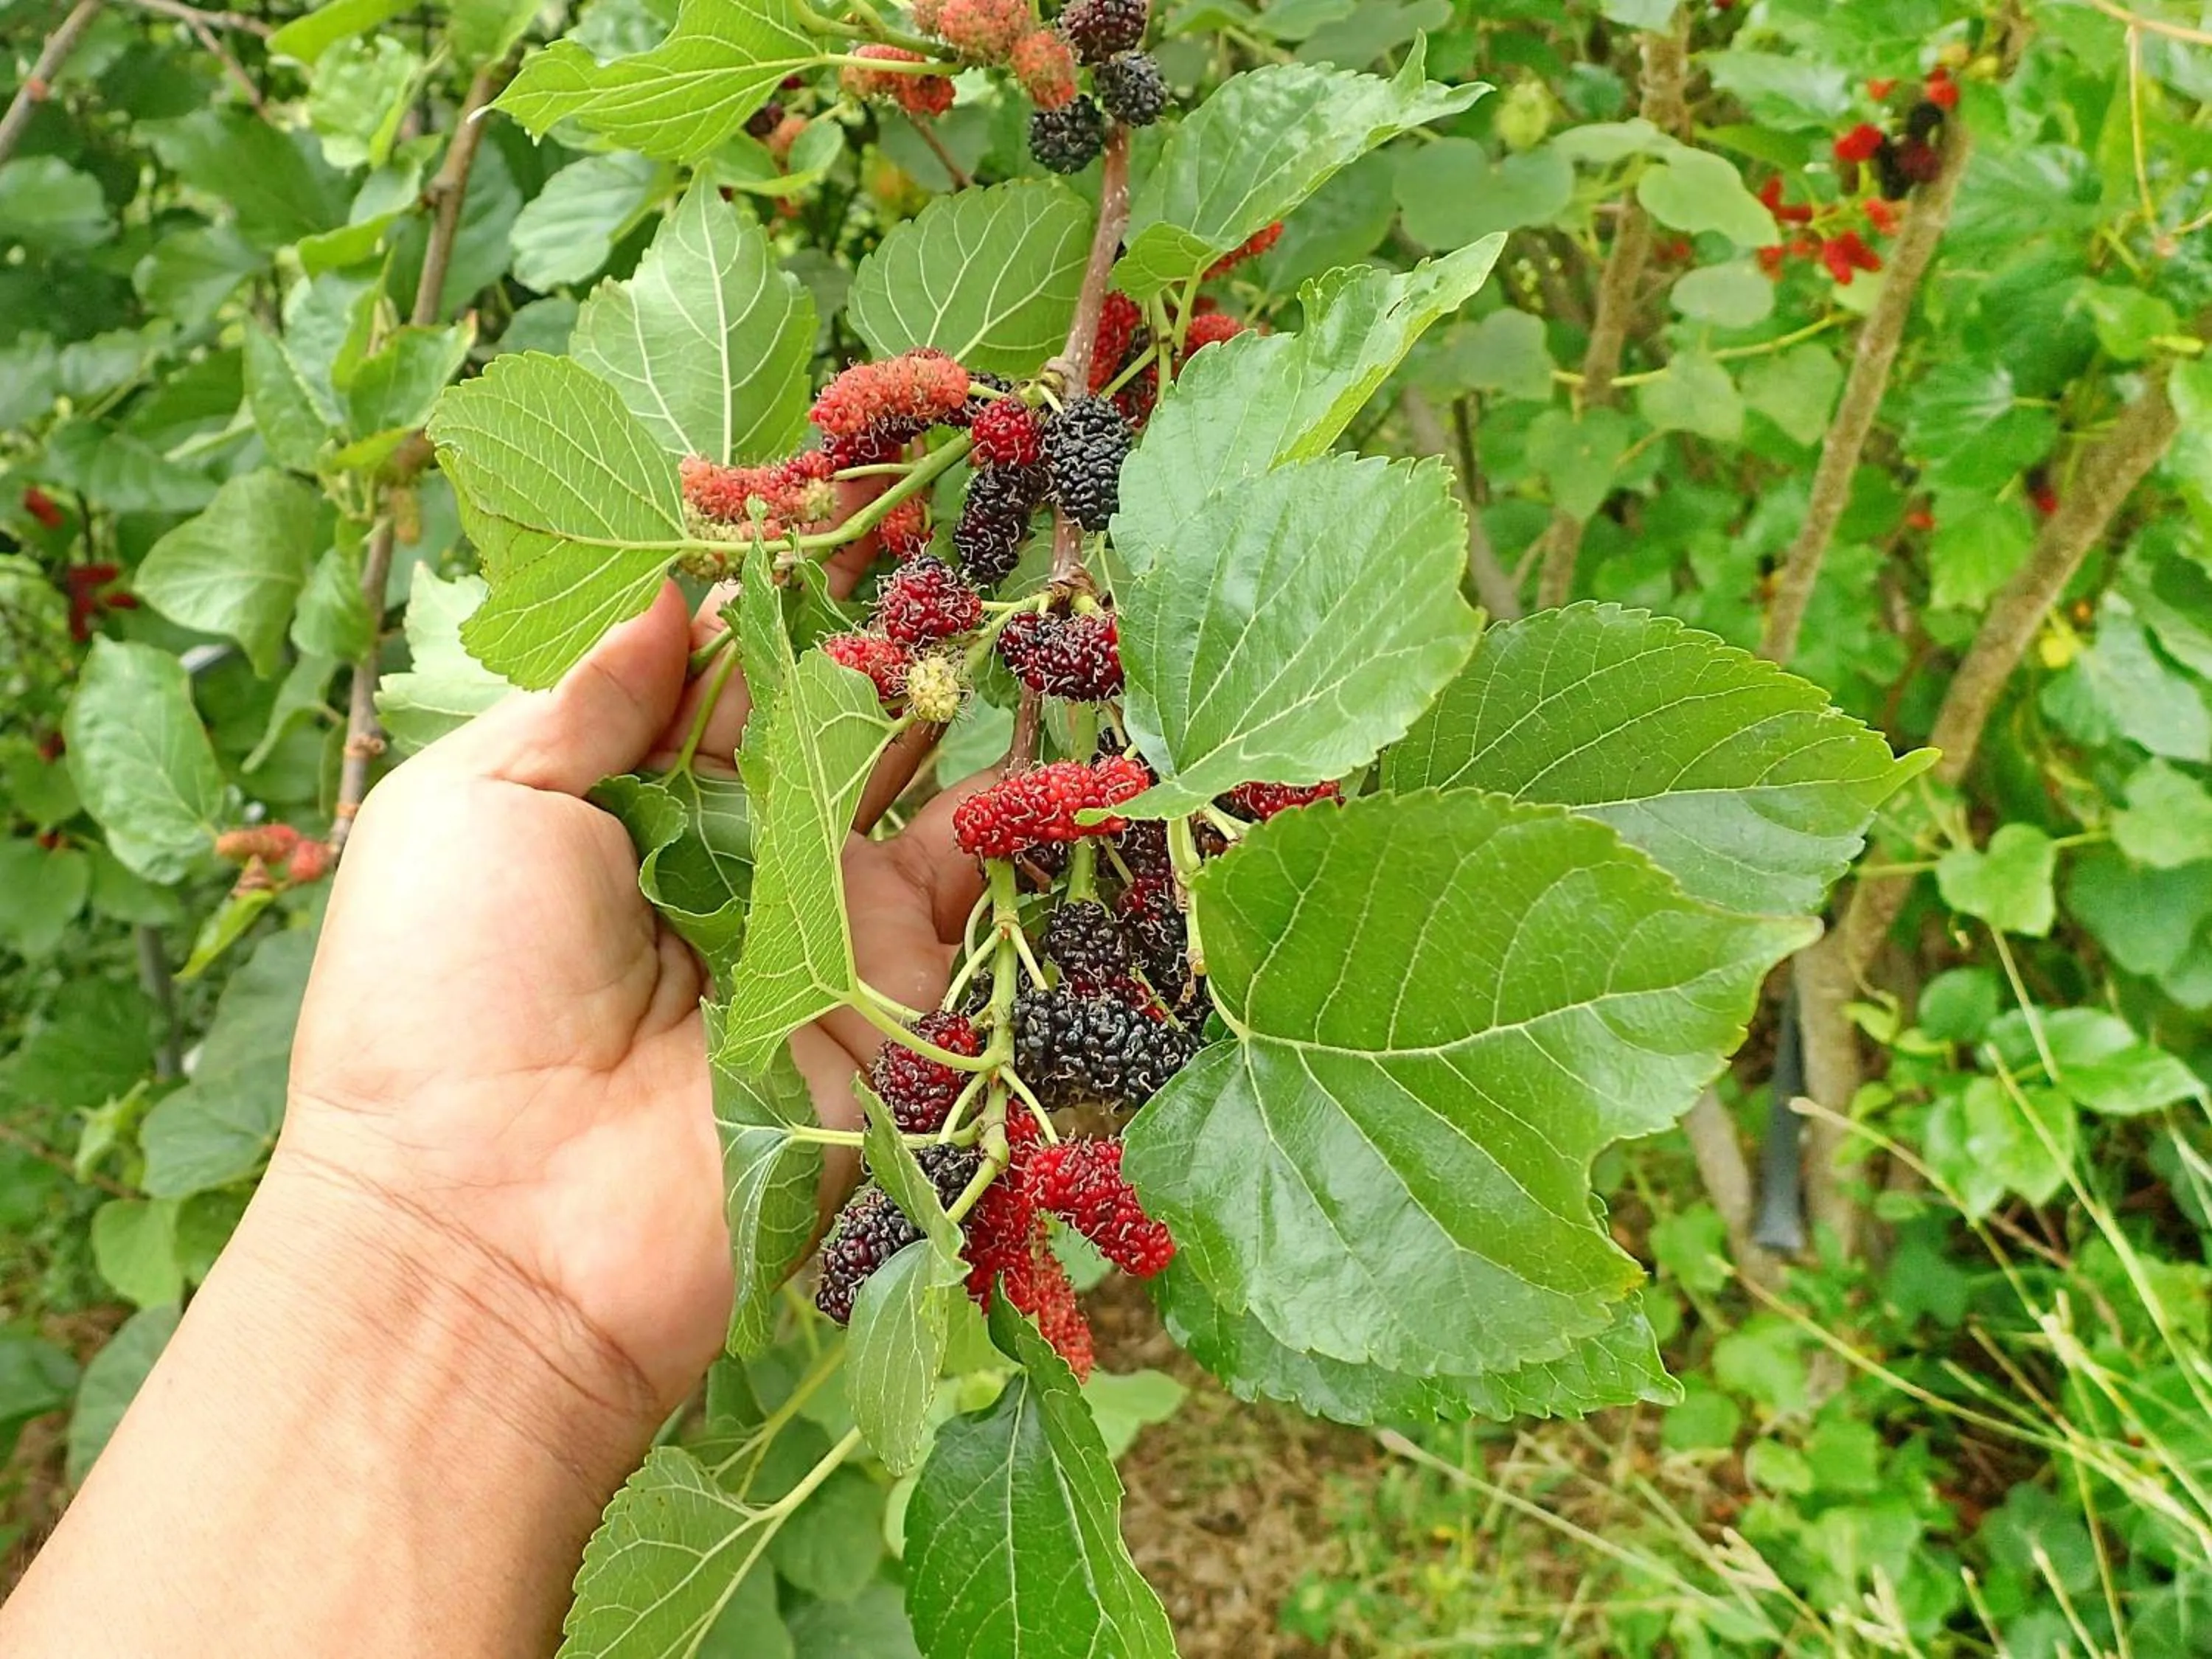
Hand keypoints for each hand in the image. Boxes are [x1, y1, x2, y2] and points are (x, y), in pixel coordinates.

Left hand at [282, 569, 985, 1435]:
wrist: (499, 1232)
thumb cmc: (441, 999)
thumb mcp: (471, 804)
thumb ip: (584, 696)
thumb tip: (671, 591)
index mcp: (614, 805)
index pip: (710, 674)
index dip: (760, 591)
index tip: (815, 500)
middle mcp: (723, 859)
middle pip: (818, 719)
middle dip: (869, 628)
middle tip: (932, 524)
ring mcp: (815, 930)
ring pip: (905, 788)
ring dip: (949, 700)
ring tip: (1004, 593)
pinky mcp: (892, 1004)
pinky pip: (972, 897)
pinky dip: (1021, 818)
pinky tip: (1058, 725)